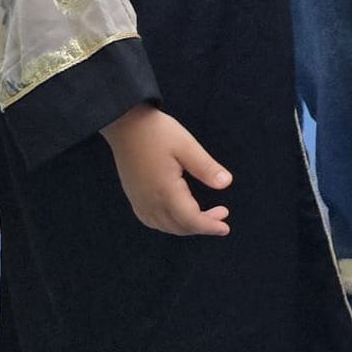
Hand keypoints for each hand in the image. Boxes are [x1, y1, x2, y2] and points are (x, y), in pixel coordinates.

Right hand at [103, 104, 231, 237]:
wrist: (125, 124)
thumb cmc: (157, 132)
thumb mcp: (187, 146)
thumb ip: (206, 167)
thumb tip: (226, 183)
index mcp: (165, 191)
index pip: (190, 220)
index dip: (209, 226)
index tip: (225, 228)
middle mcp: (150, 201)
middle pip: (179, 226)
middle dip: (202, 226)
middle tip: (222, 213)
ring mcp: (139, 200)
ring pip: (165, 226)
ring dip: (186, 226)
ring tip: (205, 215)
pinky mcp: (134, 196)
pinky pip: (151, 221)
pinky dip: (168, 224)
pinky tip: (178, 215)